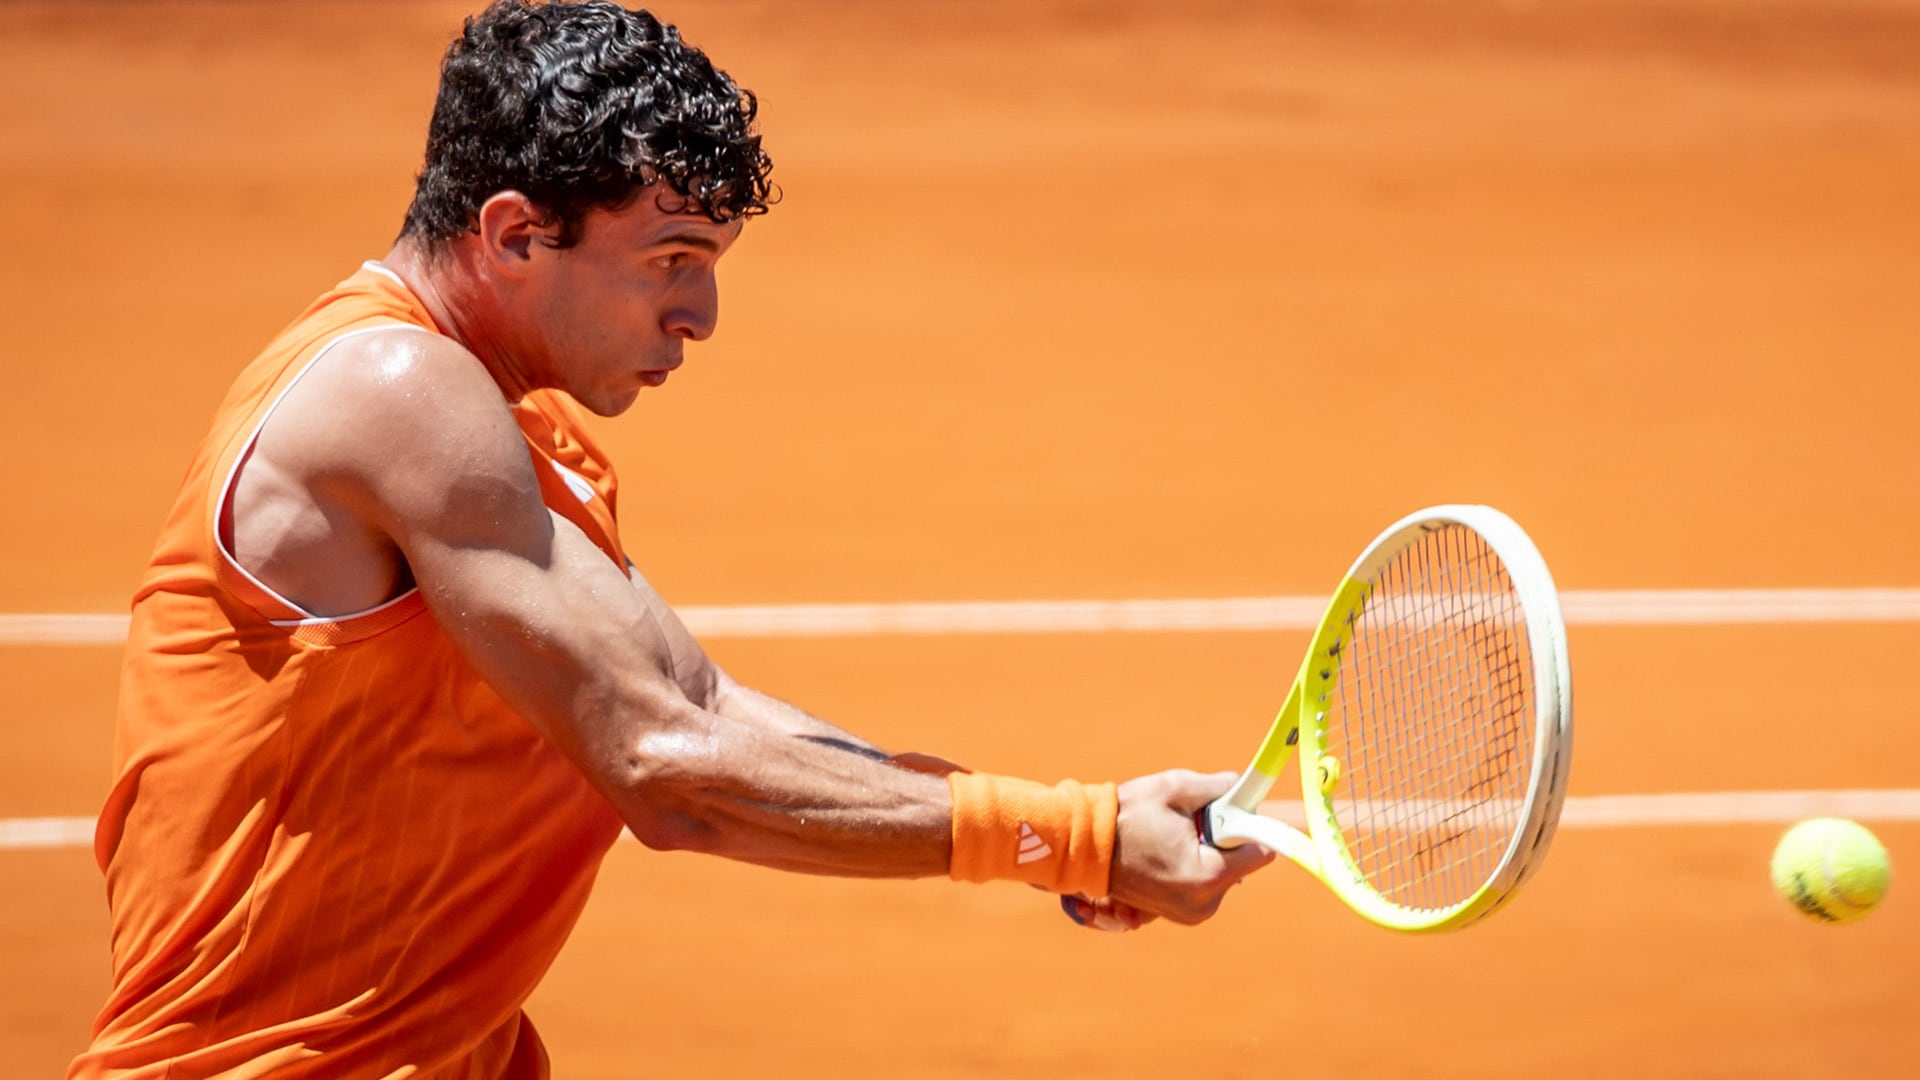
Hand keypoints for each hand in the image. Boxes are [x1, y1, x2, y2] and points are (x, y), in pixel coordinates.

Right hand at [1103, 769, 1275, 926]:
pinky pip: (1205, 884)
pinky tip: (1166, 853)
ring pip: (1223, 872)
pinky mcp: (1182, 915)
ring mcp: (1192, 914)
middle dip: (1222, 837)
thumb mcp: (1175, 788)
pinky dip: (1194, 865)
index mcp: (1207, 875)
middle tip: (1187, 823)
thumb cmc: (1127, 816)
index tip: (1229, 811)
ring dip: (1208, 851)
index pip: (1259, 851)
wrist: (1084, 848)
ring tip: (1170, 838)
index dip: (1247, 824)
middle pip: (1240, 861)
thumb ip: (1219, 787)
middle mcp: (1204, 903)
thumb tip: (1243, 789)